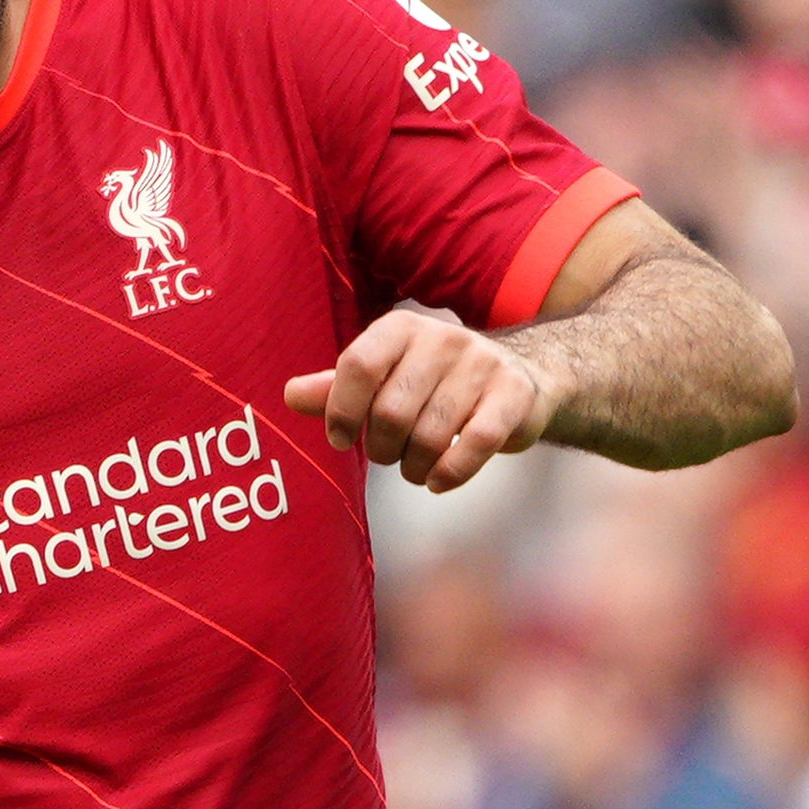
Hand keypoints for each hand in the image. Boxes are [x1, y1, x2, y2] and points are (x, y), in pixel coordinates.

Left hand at [284, 308, 558, 491]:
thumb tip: (289, 395)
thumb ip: (335, 389)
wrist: (519, 378)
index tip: (342, 440)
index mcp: (400, 329)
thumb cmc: (432, 383)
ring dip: (413, 467)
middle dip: (382, 449)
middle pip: (391, 411)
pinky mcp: (514, 395)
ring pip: (430, 435)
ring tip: (415, 467)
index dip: (342, 411)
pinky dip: (449, 474)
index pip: (358, 365)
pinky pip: (475, 444)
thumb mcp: (382, 379)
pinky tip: (438, 479)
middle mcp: (443, 338)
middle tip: (389, 455)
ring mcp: (482, 364)